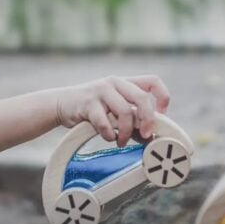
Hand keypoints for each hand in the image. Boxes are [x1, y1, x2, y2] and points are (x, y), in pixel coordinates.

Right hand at [55, 75, 170, 146]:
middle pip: (142, 98)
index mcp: (125, 82)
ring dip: (126, 132)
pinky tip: (108, 137)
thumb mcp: (113, 111)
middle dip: (147, 120)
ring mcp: (101, 90)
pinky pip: (105, 122)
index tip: (161, 115)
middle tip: (146, 135)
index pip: (153, 81)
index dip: (162, 98)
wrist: (62, 104)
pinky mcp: (88, 103)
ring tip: (121, 142)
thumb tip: (149, 138)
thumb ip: (131, 121)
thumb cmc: (92, 110)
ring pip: (125, 112)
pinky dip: (109, 134)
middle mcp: (115, 83)